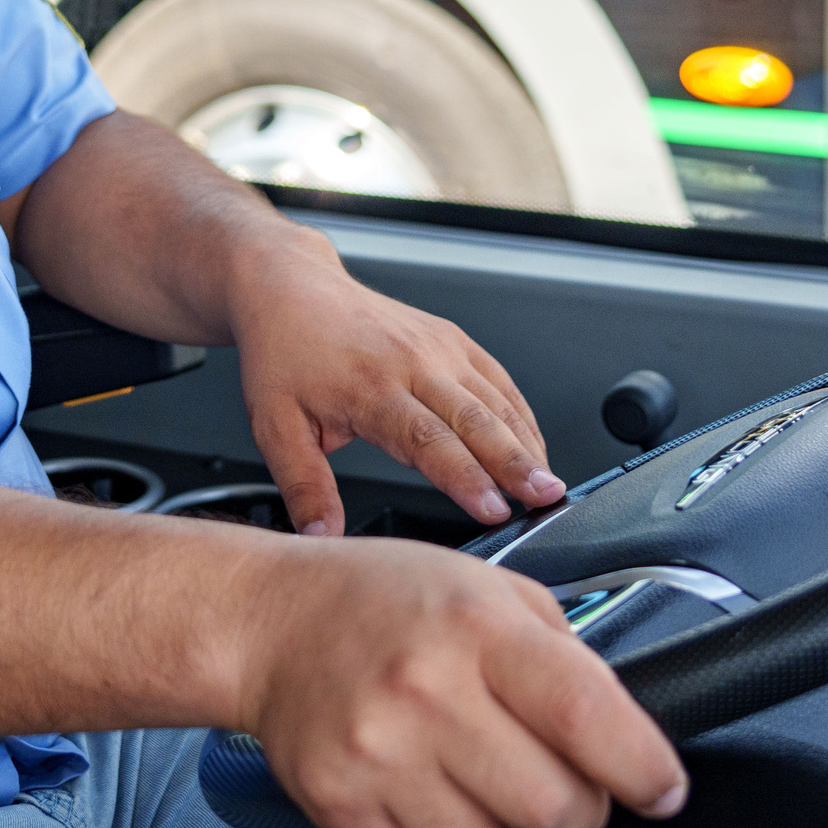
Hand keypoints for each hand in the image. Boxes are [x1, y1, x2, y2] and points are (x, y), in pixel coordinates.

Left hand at [227, 231, 565, 535]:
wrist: (291, 288)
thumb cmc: (284, 354)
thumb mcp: (275, 427)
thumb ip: (304, 488)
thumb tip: (321, 539)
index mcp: (369, 387)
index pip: (427, 439)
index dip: (465, 477)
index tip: (494, 510)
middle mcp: (411, 362)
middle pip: (475, 419)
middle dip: (516, 463)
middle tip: (546, 498)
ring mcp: (437, 347)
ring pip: (495, 399)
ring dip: (528, 443)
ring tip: (551, 484)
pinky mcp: (451, 339)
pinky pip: (497, 379)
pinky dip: (521, 415)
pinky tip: (535, 447)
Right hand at [237, 537, 687, 827]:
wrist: (272, 621)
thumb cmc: (385, 600)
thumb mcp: (489, 586)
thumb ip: (561, 654)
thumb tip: (626, 736)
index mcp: (478, 628)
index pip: (586, 717)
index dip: (642, 768)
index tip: (660, 787)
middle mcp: (427, 690)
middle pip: (554, 809)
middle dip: (576, 807)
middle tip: (557, 778)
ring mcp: (377, 753)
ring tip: (471, 771)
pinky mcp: (337, 802)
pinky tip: (422, 788)